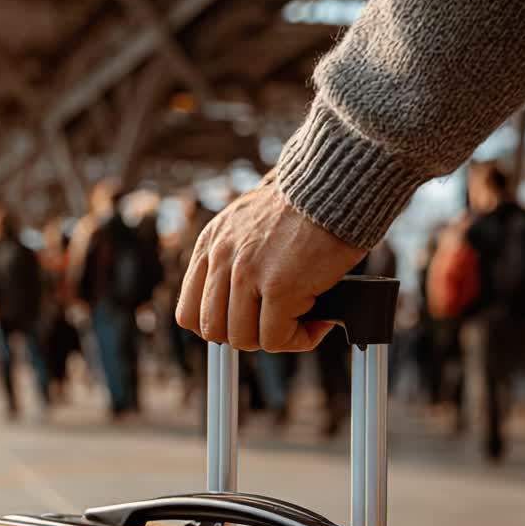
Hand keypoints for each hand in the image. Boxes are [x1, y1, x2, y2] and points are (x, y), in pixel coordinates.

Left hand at [176, 176, 365, 351]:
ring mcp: (246, 273)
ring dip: (274, 339)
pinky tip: (318, 323)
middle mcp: (222, 258)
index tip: (243, 325)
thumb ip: (234, 257)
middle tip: (275, 324)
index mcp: (210, 244)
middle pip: (213, 330)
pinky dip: (299, 340)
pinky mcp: (278, 286)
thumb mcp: (249, 224)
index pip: (188, 311)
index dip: (216, 327)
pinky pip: (275, 339)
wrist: (336, 185)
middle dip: (246, 335)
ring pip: (242, 339)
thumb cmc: (305, 206)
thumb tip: (238, 304)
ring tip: (300, 321)